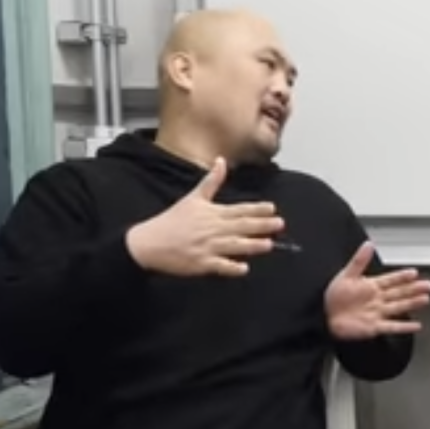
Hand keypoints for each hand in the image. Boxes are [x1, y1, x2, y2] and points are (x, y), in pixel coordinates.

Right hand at [125, 158, 284, 277]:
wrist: (149, 242)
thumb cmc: (172, 220)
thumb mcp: (192, 198)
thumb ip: (211, 181)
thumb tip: (221, 160)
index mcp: (212, 213)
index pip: (239, 210)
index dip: (256, 209)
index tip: (272, 208)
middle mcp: (213, 229)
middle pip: (241, 226)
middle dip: (262, 225)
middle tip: (280, 224)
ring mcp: (208, 247)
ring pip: (234, 246)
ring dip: (252, 245)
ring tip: (269, 244)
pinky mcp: (201, 263)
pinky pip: (220, 266)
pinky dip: (231, 267)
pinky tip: (244, 268)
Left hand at [324, 242, 429, 339]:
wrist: (322, 317)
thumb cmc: (332, 298)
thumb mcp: (346, 275)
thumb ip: (359, 261)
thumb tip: (368, 244)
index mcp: (370, 286)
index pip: (391, 280)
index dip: (402, 276)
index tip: (414, 272)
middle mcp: (376, 300)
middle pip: (399, 293)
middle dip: (413, 289)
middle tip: (427, 285)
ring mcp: (377, 313)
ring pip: (399, 307)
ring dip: (412, 303)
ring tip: (425, 299)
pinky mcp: (374, 327)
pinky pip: (392, 326)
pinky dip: (404, 327)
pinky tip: (416, 326)